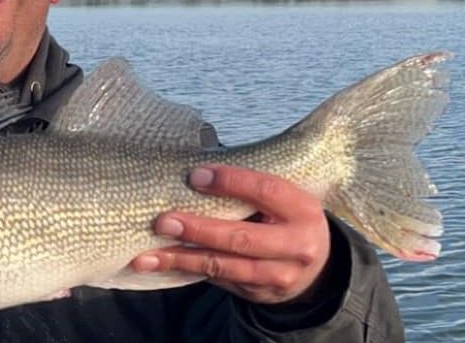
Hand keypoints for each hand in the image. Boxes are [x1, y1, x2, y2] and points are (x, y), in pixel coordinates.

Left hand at [131, 165, 330, 304]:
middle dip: (199, 230)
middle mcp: (296, 246)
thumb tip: (194, 170)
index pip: (266, 191)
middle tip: (163, 221)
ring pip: (225, 267)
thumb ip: (250, 188)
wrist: (316, 268)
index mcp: (303, 209)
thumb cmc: (286, 218)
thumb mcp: (283, 199)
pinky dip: (188, 271)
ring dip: (183, 258)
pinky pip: (220, 281)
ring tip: (148, 255)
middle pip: (242, 238)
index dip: (231, 182)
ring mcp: (279, 275)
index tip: (195, 176)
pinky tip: (161, 265)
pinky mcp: (260, 293)